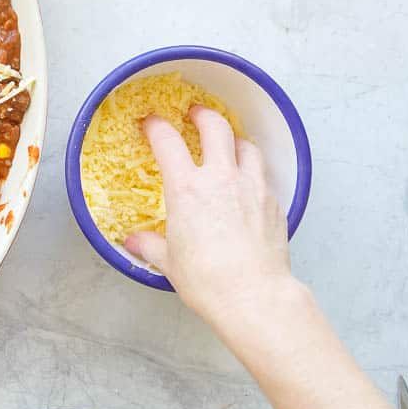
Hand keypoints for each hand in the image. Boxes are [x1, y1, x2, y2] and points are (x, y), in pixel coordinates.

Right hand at [125, 106, 294, 328]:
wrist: (252, 294)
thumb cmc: (207, 279)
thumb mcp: (168, 261)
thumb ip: (150, 245)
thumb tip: (135, 242)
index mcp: (186, 189)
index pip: (167, 142)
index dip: (156, 127)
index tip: (151, 123)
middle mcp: (221, 179)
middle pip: (215, 128)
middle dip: (203, 115)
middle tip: (196, 114)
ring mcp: (251, 187)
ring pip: (246, 146)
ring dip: (234, 139)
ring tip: (228, 144)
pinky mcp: (273, 202)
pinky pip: (263, 174)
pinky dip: (253, 169)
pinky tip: (247, 181)